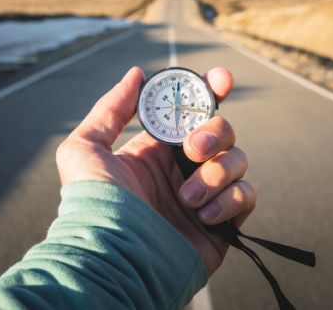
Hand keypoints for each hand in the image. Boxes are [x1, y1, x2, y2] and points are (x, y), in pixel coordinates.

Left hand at [56, 66, 256, 273]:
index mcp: (158, 149)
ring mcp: (206, 195)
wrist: (113, 257)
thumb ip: (110, 108)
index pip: (193, 112)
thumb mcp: (85, 148)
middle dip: (214, 133)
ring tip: (186, 198)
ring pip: (238, 160)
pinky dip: (229, 200)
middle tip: (192, 150)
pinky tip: (202, 216)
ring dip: (215, 173)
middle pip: (223, 131)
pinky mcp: (223, 222)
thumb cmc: (93, 204)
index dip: (211, 91)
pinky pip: (247, 195)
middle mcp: (184, 168)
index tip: (220, 79)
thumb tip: (137, 75)